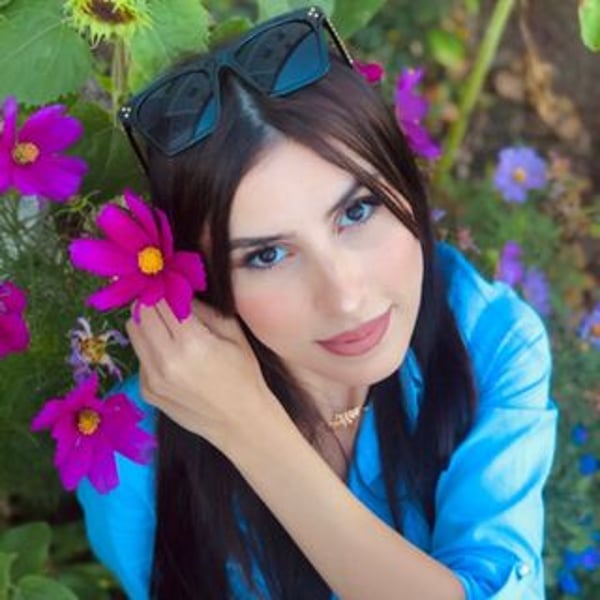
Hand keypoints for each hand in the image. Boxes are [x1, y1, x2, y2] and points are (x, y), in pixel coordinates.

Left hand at [125, 299, 283, 451]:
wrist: (240, 422)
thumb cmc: (243, 374)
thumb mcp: (233, 333)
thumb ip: (203, 309)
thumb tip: (178, 290)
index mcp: (191, 342)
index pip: (161, 300)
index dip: (164, 287)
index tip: (170, 282)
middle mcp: (165, 360)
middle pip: (141, 313)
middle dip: (151, 301)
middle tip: (166, 298)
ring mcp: (152, 378)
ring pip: (133, 332)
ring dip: (146, 320)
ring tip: (167, 324)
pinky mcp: (146, 391)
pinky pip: (139, 356)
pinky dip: (149, 346)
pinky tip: (171, 354)